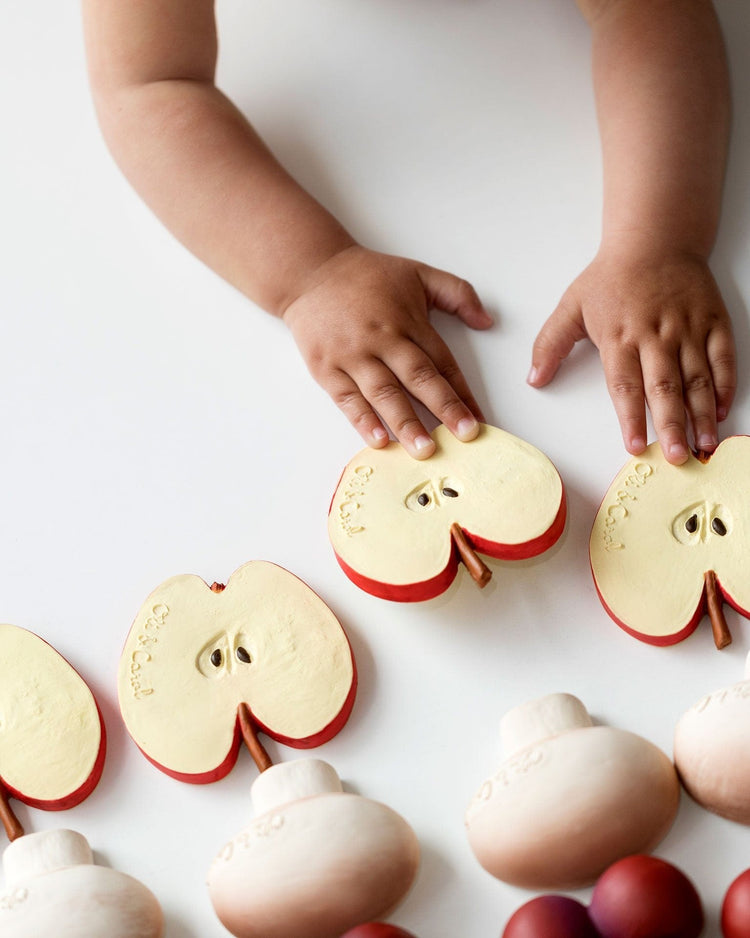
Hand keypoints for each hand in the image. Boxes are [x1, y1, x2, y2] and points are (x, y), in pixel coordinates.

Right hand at [282, 245, 492, 458]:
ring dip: (406, 423)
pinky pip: (348, 399)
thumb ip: (457, 293)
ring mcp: (352, 355)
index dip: (462, 392)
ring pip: (384, 393)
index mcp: (408, 320)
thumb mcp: (418, 272)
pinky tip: (379, 441)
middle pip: (418, 378)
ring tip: (424, 450)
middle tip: (464, 435)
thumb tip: (487, 321)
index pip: (442, 361)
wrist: (309, 272)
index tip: (479, 419)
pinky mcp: (326, 367)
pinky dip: (363, 420)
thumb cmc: (366, 276)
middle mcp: (382, 338)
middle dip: (444, 409)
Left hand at [528, 248, 735, 464]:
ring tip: (703, 446)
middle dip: (671, 425)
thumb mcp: (571, 305)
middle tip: (676, 458)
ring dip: (700, 414)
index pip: (625, 385)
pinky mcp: (713, 320)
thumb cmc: (611, 277)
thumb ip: (550, 344)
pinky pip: (722, 357)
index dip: (631, 418)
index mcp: (620, 336)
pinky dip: (724, 385)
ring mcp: (688, 328)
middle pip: (665, 387)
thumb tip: (534, 379)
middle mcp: (656, 335)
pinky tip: (720, 411)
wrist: (654, 238)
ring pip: (696, 378)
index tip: (634, 446)